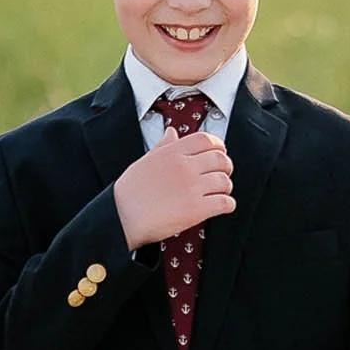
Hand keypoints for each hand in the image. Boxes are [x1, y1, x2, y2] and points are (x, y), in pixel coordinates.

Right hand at [114, 128, 234, 250]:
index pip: (206, 140)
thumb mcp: (145, 161)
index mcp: (172, 153)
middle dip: (226, 167)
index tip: (220, 153)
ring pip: (225, 181)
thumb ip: (163, 146)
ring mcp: (192, 188)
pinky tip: (222, 206)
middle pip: (220, 160)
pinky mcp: (196, 209)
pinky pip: (225, 203)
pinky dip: (228, 205)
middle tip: (223, 174)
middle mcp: (185, 167)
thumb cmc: (130, 192)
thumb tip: (171, 133)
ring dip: (226, 187)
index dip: (219, 146)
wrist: (122, 217)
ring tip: (220, 193)